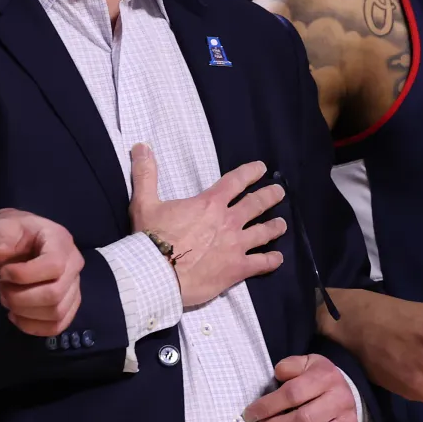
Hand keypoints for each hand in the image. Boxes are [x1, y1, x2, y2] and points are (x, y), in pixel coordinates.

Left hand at [0, 209, 84, 337]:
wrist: (15, 243)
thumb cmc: (10, 234)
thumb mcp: (0, 227)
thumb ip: (0, 237)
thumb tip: (0, 253)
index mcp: (60, 240)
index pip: (54, 265)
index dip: (25, 275)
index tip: (2, 273)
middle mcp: (74, 264)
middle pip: (55, 294)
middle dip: (20, 297)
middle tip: (0, 288)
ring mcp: (74, 286)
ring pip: (56, 313)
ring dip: (24, 312)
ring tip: (5, 300)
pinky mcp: (69, 305)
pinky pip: (57, 326)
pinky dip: (33, 327)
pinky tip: (15, 316)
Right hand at [128, 143, 285, 308]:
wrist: (157, 274)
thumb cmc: (151, 238)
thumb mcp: (144, 202)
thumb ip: (145, 174)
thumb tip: (140, 146)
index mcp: (210, 203)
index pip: (236, 181)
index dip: (250, 172)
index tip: (262, 168)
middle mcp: (228, 221)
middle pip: (256, 204)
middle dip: (269, 196)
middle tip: (279, 193)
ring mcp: (236, 246)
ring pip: (263, 233)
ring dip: (274, 227)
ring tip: (281, 225)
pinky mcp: (237, 269)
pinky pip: (261, 263)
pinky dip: (271, 260)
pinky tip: (277, 259)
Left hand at [243, 354, 359, 421]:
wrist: (347, 391)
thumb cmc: (318, 378)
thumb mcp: (306, 363)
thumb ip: (290, 366)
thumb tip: (277, 375)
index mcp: (326, 378)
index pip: (293, 393)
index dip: (268, 406)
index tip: (250, 414)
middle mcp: (340, 402)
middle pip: (304, 421)